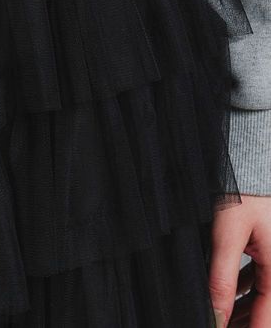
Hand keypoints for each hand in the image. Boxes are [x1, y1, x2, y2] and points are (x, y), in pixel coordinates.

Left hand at [209, 193, 270, 326]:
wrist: (249, 167)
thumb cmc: (243, 193)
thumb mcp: (228, 235)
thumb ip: (221, 277)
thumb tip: (215, 314)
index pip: (265, 321)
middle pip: (263, 311)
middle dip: (240, 322)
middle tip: (215, 324)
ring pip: (260, 298)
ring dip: (240, 310)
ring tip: (217, 316)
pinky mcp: (269, 254)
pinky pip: (259, 281)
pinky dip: (242, 290)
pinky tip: (225, 295)